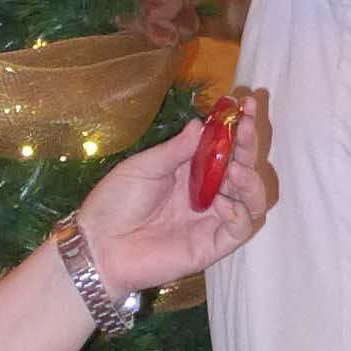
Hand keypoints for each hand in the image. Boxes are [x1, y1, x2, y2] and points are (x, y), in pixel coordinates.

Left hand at [75, 101, 271, 295]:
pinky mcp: (211, 246)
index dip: (237, 127)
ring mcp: (211, 220)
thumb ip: (175, 150)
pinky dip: (240, 214)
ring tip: (238, 170)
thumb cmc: (116, 203)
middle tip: (246, 129)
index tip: (247, 105)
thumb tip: (201, 124)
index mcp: (190, 171)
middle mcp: (207, 194)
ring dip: (251, 182)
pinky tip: (225, 202)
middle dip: (248, 148)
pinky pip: (239, 230)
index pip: (223, 147)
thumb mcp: (143, 166)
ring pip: (251, 200)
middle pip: (242, 169)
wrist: (99, 245)